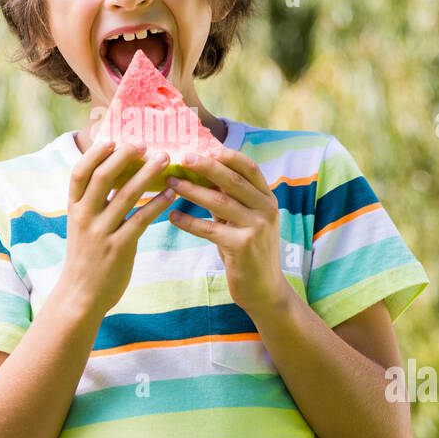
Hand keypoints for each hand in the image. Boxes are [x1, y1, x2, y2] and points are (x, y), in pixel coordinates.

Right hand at [56, 141, 175, 317]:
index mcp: (74, 208)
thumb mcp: (82, 226)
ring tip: (164, 160)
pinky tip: (171, 193)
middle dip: (124, 157)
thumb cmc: (86, 256)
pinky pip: (141, 220)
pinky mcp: (118, 249)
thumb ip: (94, 202)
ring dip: (147, 174)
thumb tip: (114, 172)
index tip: (113, 139)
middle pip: (102, 177)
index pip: (79, 173)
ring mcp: (100, 233)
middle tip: (145, 144)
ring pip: (126, 196)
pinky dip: (157, 203)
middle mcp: (84, 217)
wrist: (81, 296)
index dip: (95, 154)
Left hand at [166, 146, 291, 317]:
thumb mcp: (245, 221)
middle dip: (206, 167)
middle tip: (183, 158)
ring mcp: (256, 228)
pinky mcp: (242, 246)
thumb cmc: (249, 251)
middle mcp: (266, 210)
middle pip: (233, 181)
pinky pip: (209, 228)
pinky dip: (188, 221)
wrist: (265, 290)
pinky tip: (172, 216)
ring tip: (171, 182)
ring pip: (219, 202)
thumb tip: (203, 173)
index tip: (205, 147)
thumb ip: (230, 199)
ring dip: (191, 190)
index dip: (228, 156)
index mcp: (267, 199)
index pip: (250, 169)